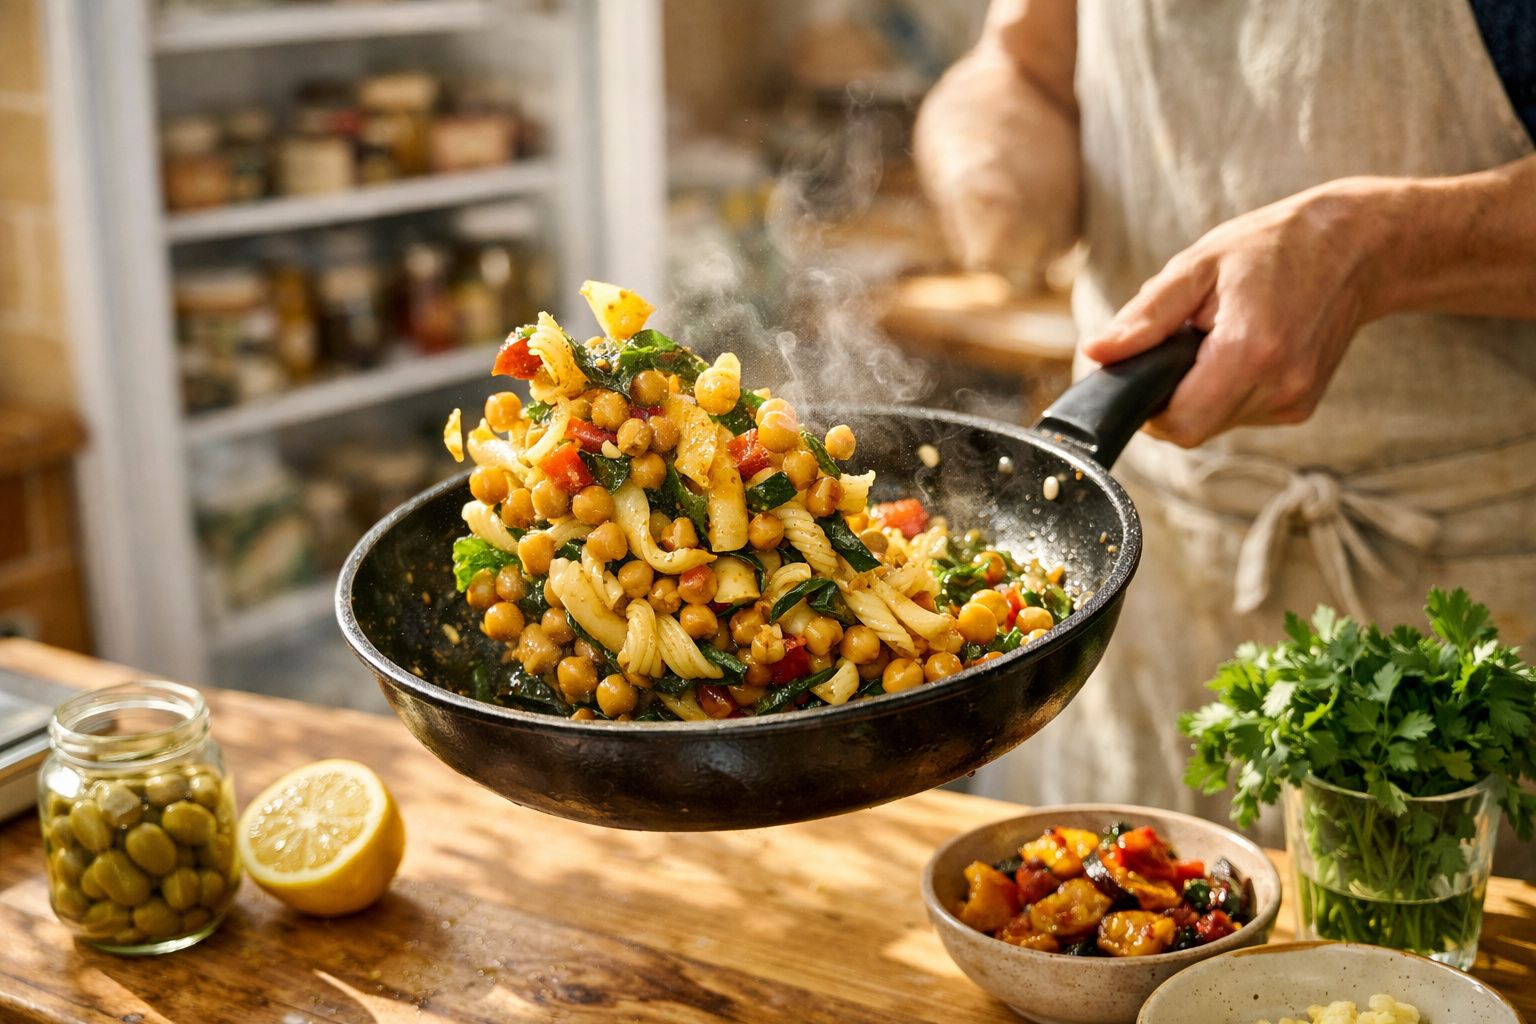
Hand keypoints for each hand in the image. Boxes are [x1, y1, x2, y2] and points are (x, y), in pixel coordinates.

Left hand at [1080, 183, 1387, 447]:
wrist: (1357, 247)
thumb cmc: (1272, 247)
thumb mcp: (1198, 266)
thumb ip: (1145, 317)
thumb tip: (1097, 354)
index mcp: (1249, 352)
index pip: (1177, 424)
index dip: (1147, 407)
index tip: (1141, 372)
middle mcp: (1278, 387)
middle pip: (1193, 429)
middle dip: (1171, 398)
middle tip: (1177, 347)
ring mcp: (1295, 401)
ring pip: (1216, 424)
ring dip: (1200, 394)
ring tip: (1216, 339)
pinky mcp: (1301, 407)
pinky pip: (1242, 415)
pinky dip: (1228, 391)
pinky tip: (1241, 350)